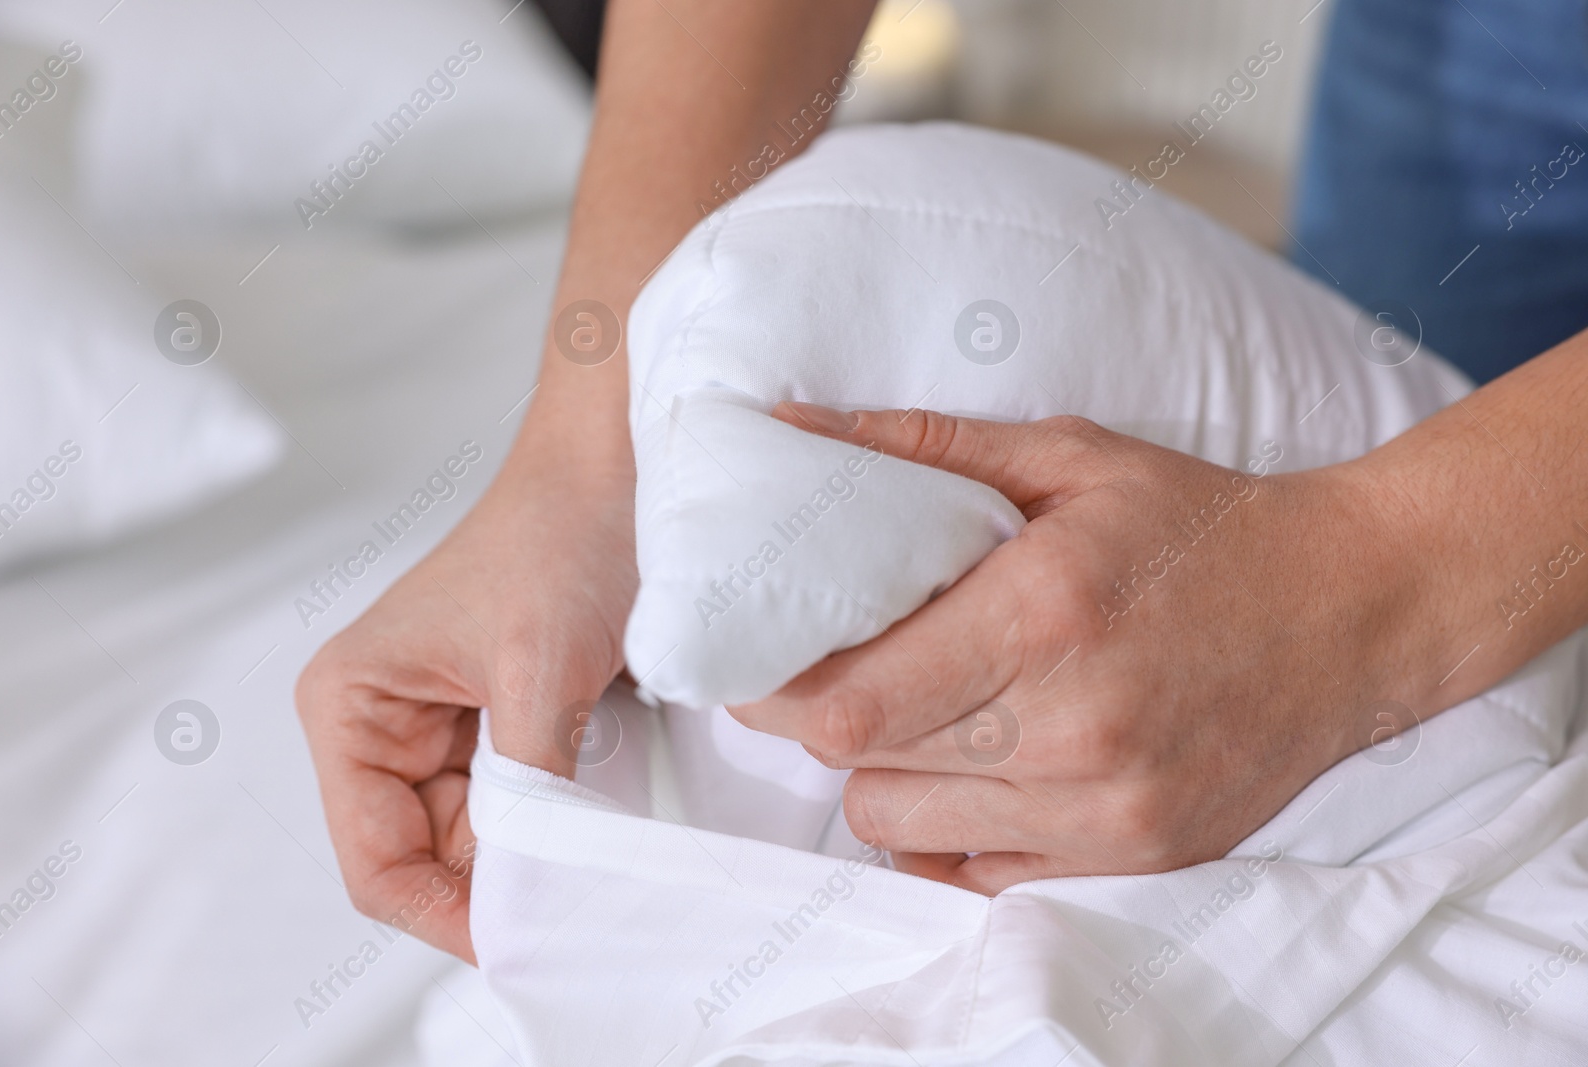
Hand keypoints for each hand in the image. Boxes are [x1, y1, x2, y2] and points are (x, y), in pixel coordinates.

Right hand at [296, 437, 635, 961]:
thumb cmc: (564, 535)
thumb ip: (527, 791)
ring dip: (539, 850)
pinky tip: (603, 801)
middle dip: (502, 883)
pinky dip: (560, 819)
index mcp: (350, 707)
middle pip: (430, 860)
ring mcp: (439, 728)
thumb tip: (529, 903)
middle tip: (585, 894)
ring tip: (603, 828)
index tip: (531, 940)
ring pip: (481, 843)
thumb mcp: (541, 669)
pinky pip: (519, 806)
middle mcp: (379, 725)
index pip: (377, 863)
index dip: (447, 915)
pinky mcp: (496, 724)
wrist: (619, 469)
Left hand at [733, 402, 1420, 892]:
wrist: (1353, 610)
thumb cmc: (1196, 524)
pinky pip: (973, 875)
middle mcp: (1073, 727)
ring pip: (902, 829)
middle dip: (818, 723)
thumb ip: (917, 445)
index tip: (761, 654)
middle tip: (826, 673)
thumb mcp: (1066, 456)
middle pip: (862, 770)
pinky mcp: (1133, 858)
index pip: (850, 703)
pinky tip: (972, 768)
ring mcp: (1106, 809)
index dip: (777, 687)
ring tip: (915, 714)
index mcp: (1043, 613)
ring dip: (880, 774)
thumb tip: (786, 426)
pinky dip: (945, 829)